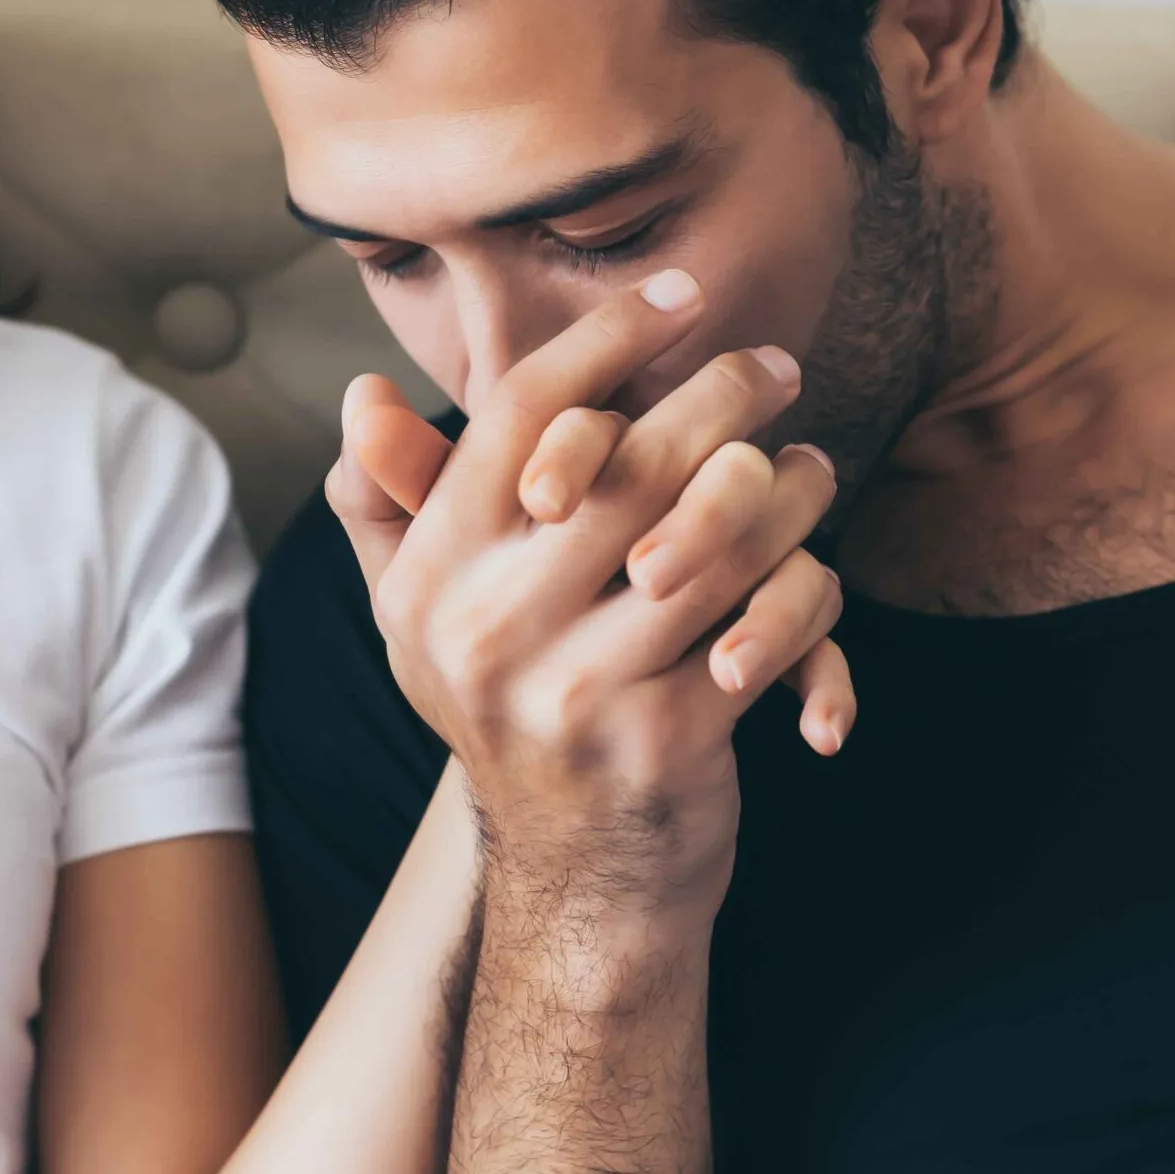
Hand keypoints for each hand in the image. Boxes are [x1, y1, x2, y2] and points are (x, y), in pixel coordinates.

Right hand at [329, 272, 844, 925]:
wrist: (573, 877)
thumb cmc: (511, 708)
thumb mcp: (426, 615)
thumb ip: (391, 505)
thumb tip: (363, 394)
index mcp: (431, 578)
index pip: (517, 416)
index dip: (604, 341)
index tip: (678, 295)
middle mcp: (489, 628)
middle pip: (630, 460)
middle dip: (721, 393)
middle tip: (776, 367)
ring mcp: (576, 689)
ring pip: (716, 535)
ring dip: (785, 487)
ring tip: (808, 464)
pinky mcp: (665, 742)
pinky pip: (769, 625)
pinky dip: (806, 591)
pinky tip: (811, 570)